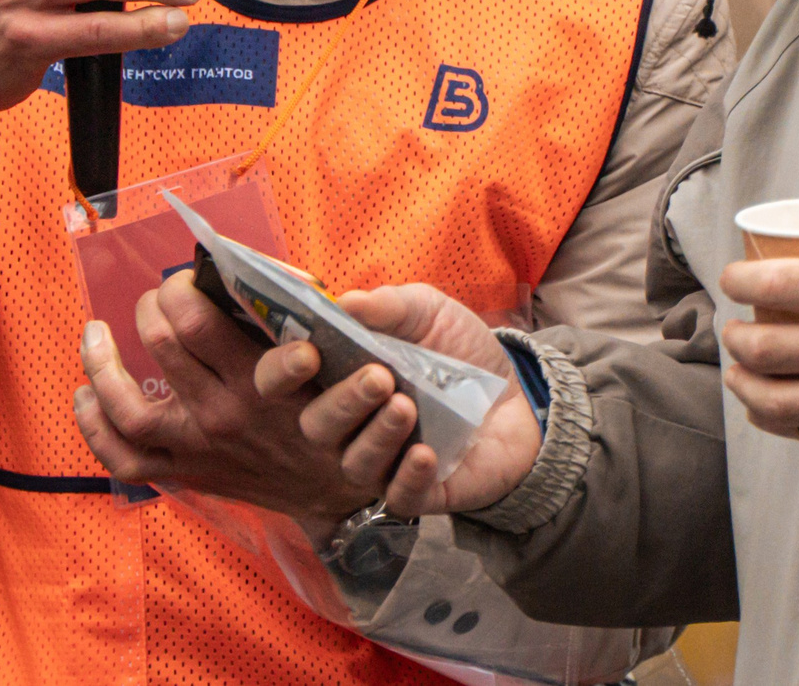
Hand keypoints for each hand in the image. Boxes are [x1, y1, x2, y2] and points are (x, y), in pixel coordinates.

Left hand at [72, 272, 420, 530]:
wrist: (337, 491)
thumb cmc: (333, 413)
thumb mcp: (329, 359)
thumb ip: (292, 317)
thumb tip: (245, 268)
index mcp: (259, 380)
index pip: (198, 320)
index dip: (183, 287)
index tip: (190, 277)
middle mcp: (223, 414)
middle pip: (163, 345)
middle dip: (154, 305)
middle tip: (160, 295)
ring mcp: (198, 448)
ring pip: (127, 407)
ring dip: (102, 364)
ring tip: (95, 333)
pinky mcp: (186, 474)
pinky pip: (123, 459)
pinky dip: (94, 429)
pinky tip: (84, 395)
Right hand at [280, 285, 543, 518]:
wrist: (518, 396)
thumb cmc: (456, 352)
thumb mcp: (428, 313)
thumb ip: (389, 306)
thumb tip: (344, 301)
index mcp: (337, 377)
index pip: (281, 382)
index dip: (280, 370)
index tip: (306, 353)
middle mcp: (347, 425)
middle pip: (315, 427)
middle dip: (341, 402)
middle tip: (378, 377)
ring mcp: (381, 463)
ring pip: (355, 464)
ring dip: (377, 435)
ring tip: (406, 406)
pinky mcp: (418, 493)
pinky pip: (399, 498)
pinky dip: (408, 478)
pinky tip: (424, 454)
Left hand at [719, 229, 798, 471]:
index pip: (783, 283)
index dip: (742, 279)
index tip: (731, 278)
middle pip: (766, 346)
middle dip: (736, 336)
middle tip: (734, 327)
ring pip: (777, 401)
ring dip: (744, 386)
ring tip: (737, 373)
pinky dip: (782, 423)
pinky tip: (772, 411)